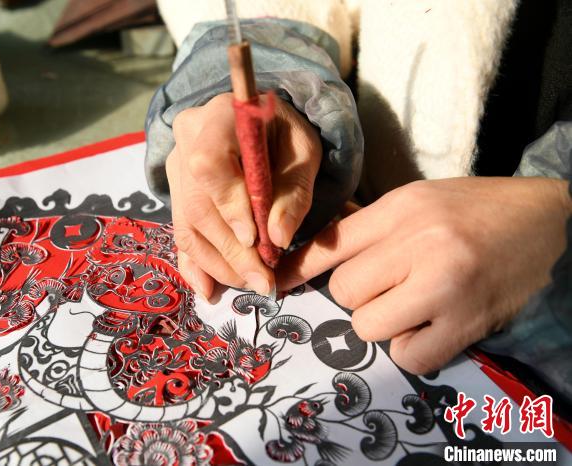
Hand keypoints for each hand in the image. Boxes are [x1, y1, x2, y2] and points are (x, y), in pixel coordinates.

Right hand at [168, 93, 321, 298]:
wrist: (259, 122)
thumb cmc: (284, 133)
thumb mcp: (304, 151)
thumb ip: (294, 191)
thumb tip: (278, 238)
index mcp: (219, 116)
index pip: (209, 164)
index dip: (229, 206)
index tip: (255, 239)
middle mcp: (186, 141)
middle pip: (198, 205)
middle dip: (232, 251)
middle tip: (263, 280)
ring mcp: (175, 168)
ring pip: (187, 226)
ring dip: (219, 264)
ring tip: (251, 283)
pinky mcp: (176, 193)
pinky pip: (180, 234)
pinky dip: (196, 265)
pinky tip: (211, 290)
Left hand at [277, 177, 570, 373]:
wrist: (547, 221)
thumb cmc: (475, 209)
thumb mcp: (418, 200)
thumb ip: (371, 226)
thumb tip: (317, 252)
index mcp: (402, 208)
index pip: (330, 244)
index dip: (298, 268)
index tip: (278, 282)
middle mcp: (419, 244)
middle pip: (344, 291)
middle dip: (356, 296)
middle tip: (386, 287)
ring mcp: (443, 286)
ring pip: (367, 326)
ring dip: (380, 323)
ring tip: (410, 307)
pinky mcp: (467, 322)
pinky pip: (407, 356)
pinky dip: (410, 349)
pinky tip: (427, 328)